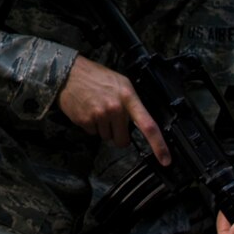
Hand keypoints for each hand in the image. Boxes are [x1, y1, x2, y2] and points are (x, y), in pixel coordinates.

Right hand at [56, 55, 171, 164]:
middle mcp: (115, 108)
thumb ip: (131, 103)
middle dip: (118, 135)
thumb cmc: (96, 76)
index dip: (159, 145)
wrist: (68, 73)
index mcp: (128, 97)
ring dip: (102, 128)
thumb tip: (138, 122)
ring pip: (106, 137)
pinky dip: (90, 125)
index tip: (166, 160)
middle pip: (122, 140)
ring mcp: (99, 115)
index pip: (148, 125)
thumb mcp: (121, 83)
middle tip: (111, 119)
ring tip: (96, 108)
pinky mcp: (85, 120)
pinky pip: (92, 133)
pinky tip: (87, 110)